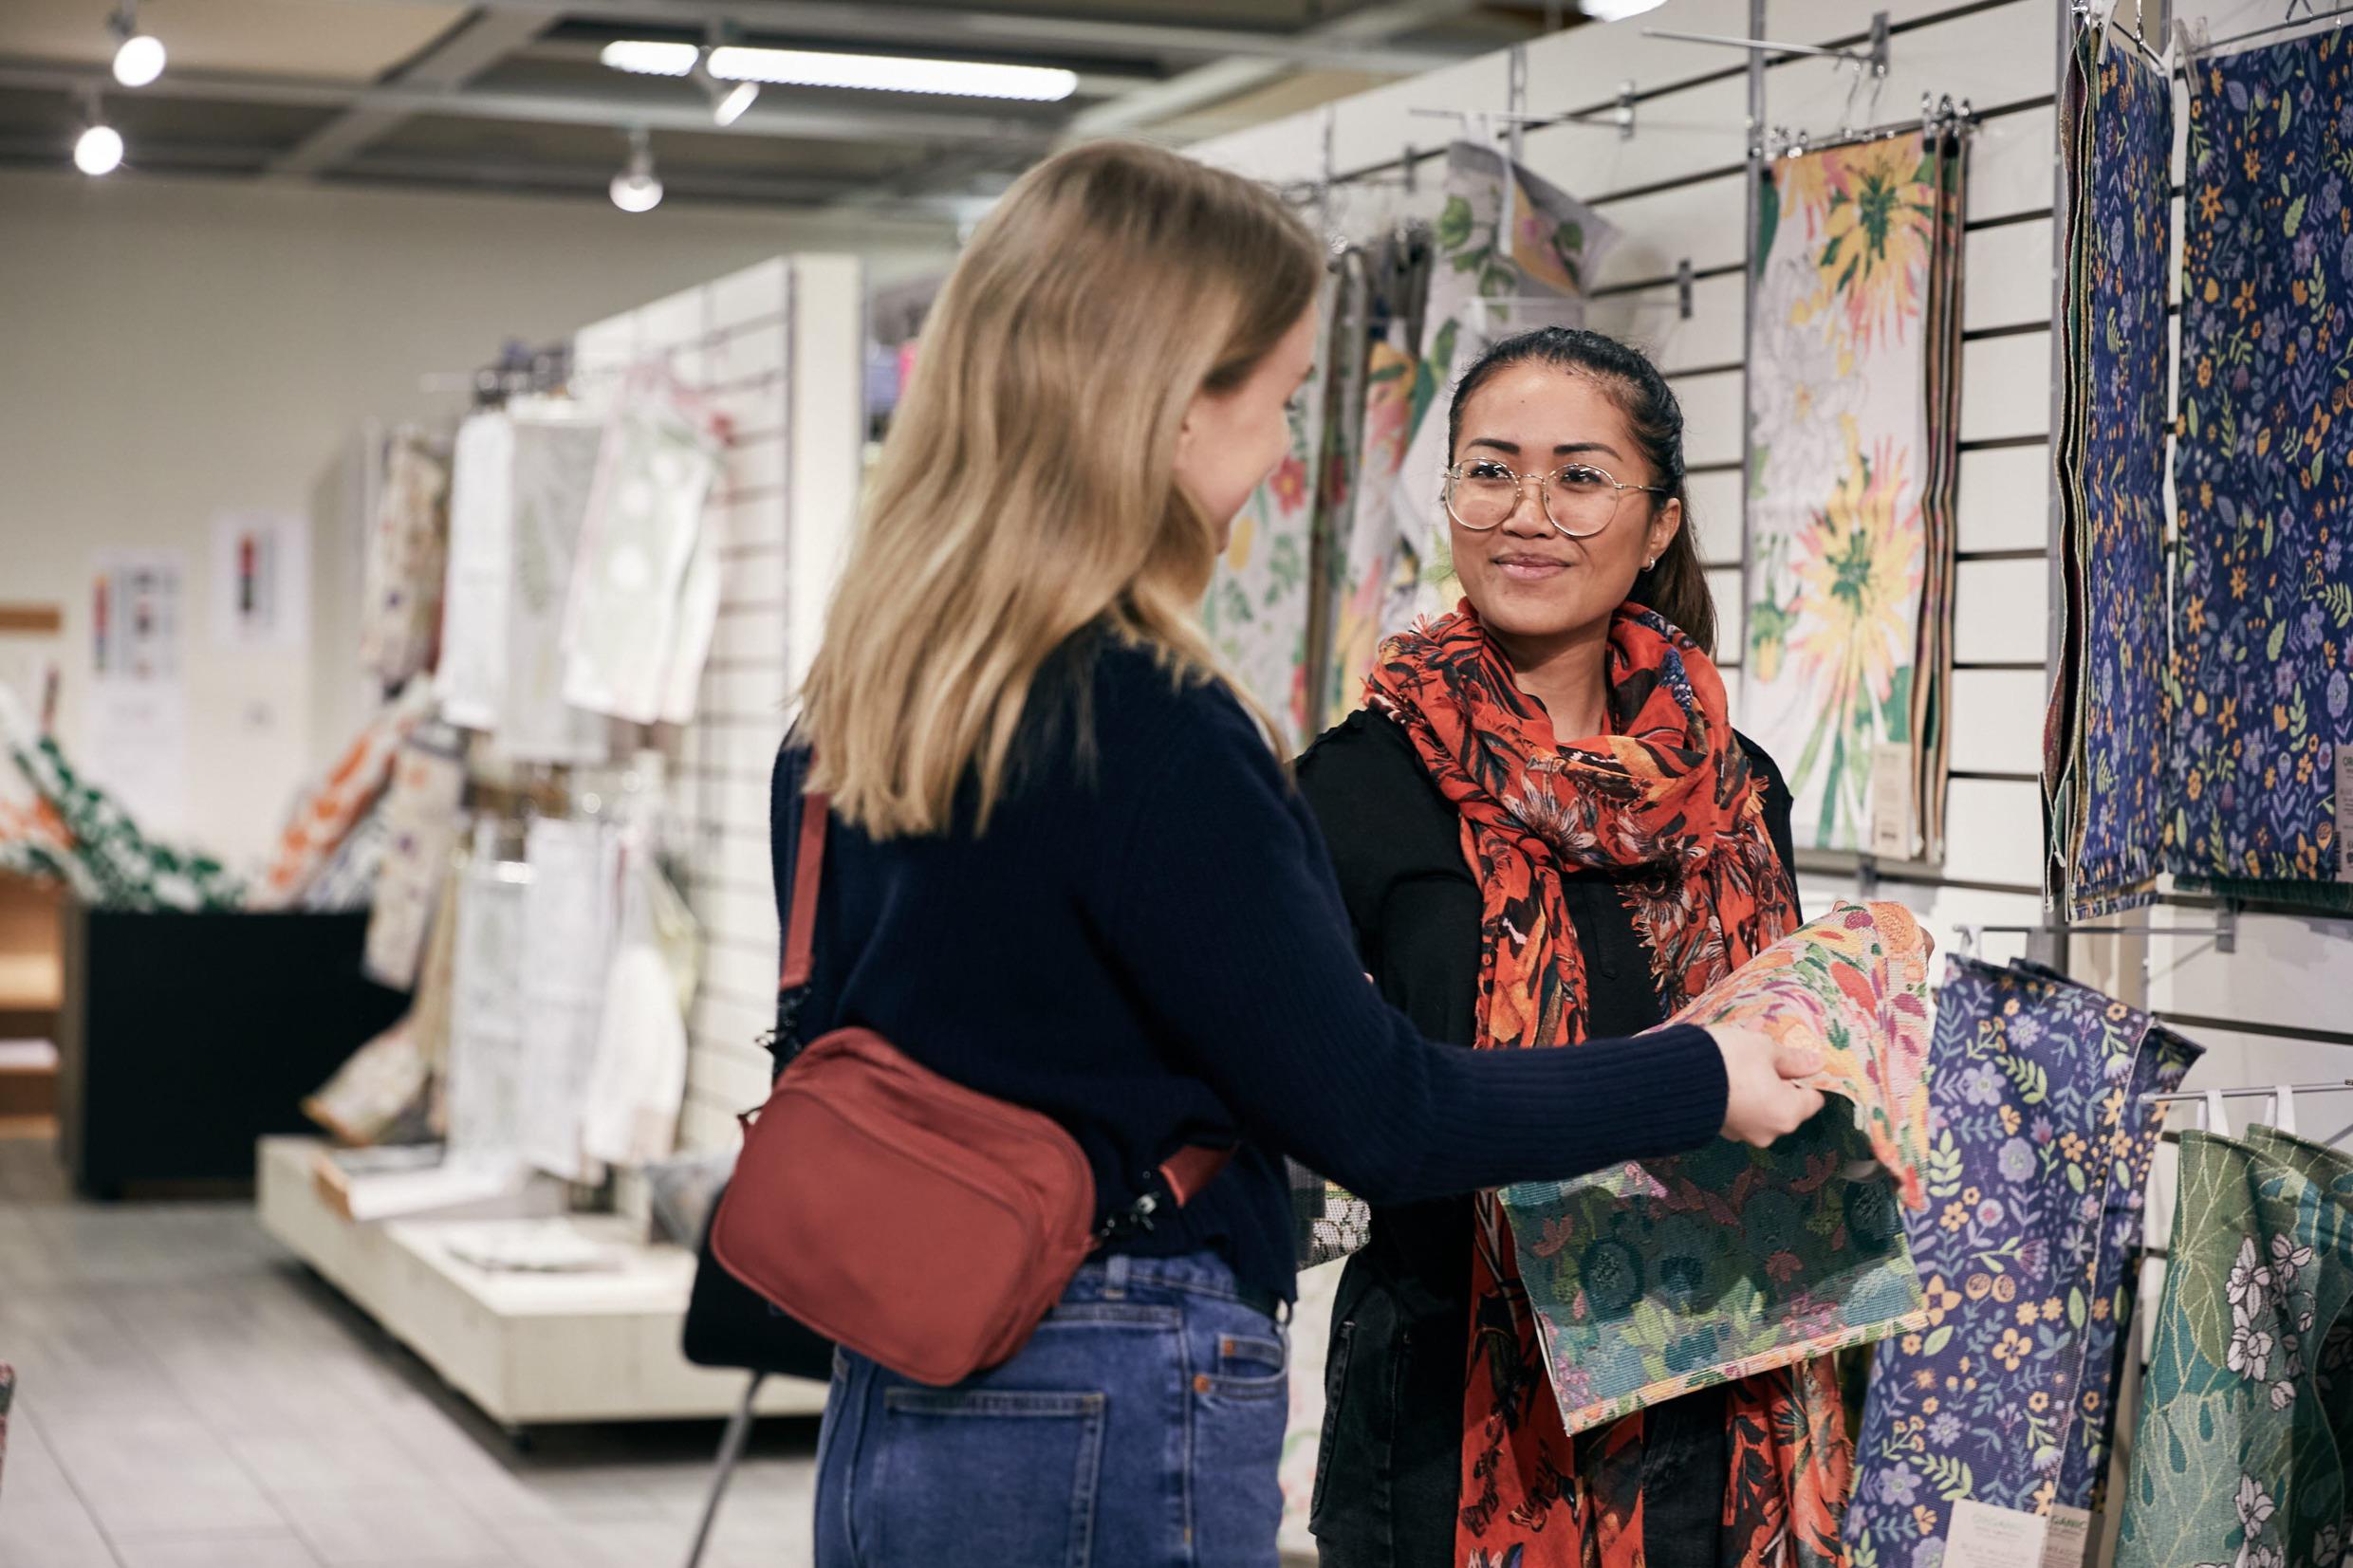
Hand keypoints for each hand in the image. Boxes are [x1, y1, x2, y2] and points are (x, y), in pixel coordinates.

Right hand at [1711, 1021, 1825, 1147]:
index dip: (1807, 1076)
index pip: (1813, 1098)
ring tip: (1742, 1040)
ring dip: (1754, 1075)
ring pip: (1758, 1099)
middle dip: (1776, 1072)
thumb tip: (1816, 1063)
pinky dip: (1736, 1083)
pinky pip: (1737, 1102)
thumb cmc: (1730, 1061)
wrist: (1672, 1079)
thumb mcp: (1764, 1048)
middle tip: (1766, 1046)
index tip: (1796, 1058)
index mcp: (1787, 1114)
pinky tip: (1724, 1057)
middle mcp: (1768, 1131)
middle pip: (1784, 1100)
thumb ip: (1793, 1058)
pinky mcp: (1718, 1126)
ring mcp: (1741, 1132)